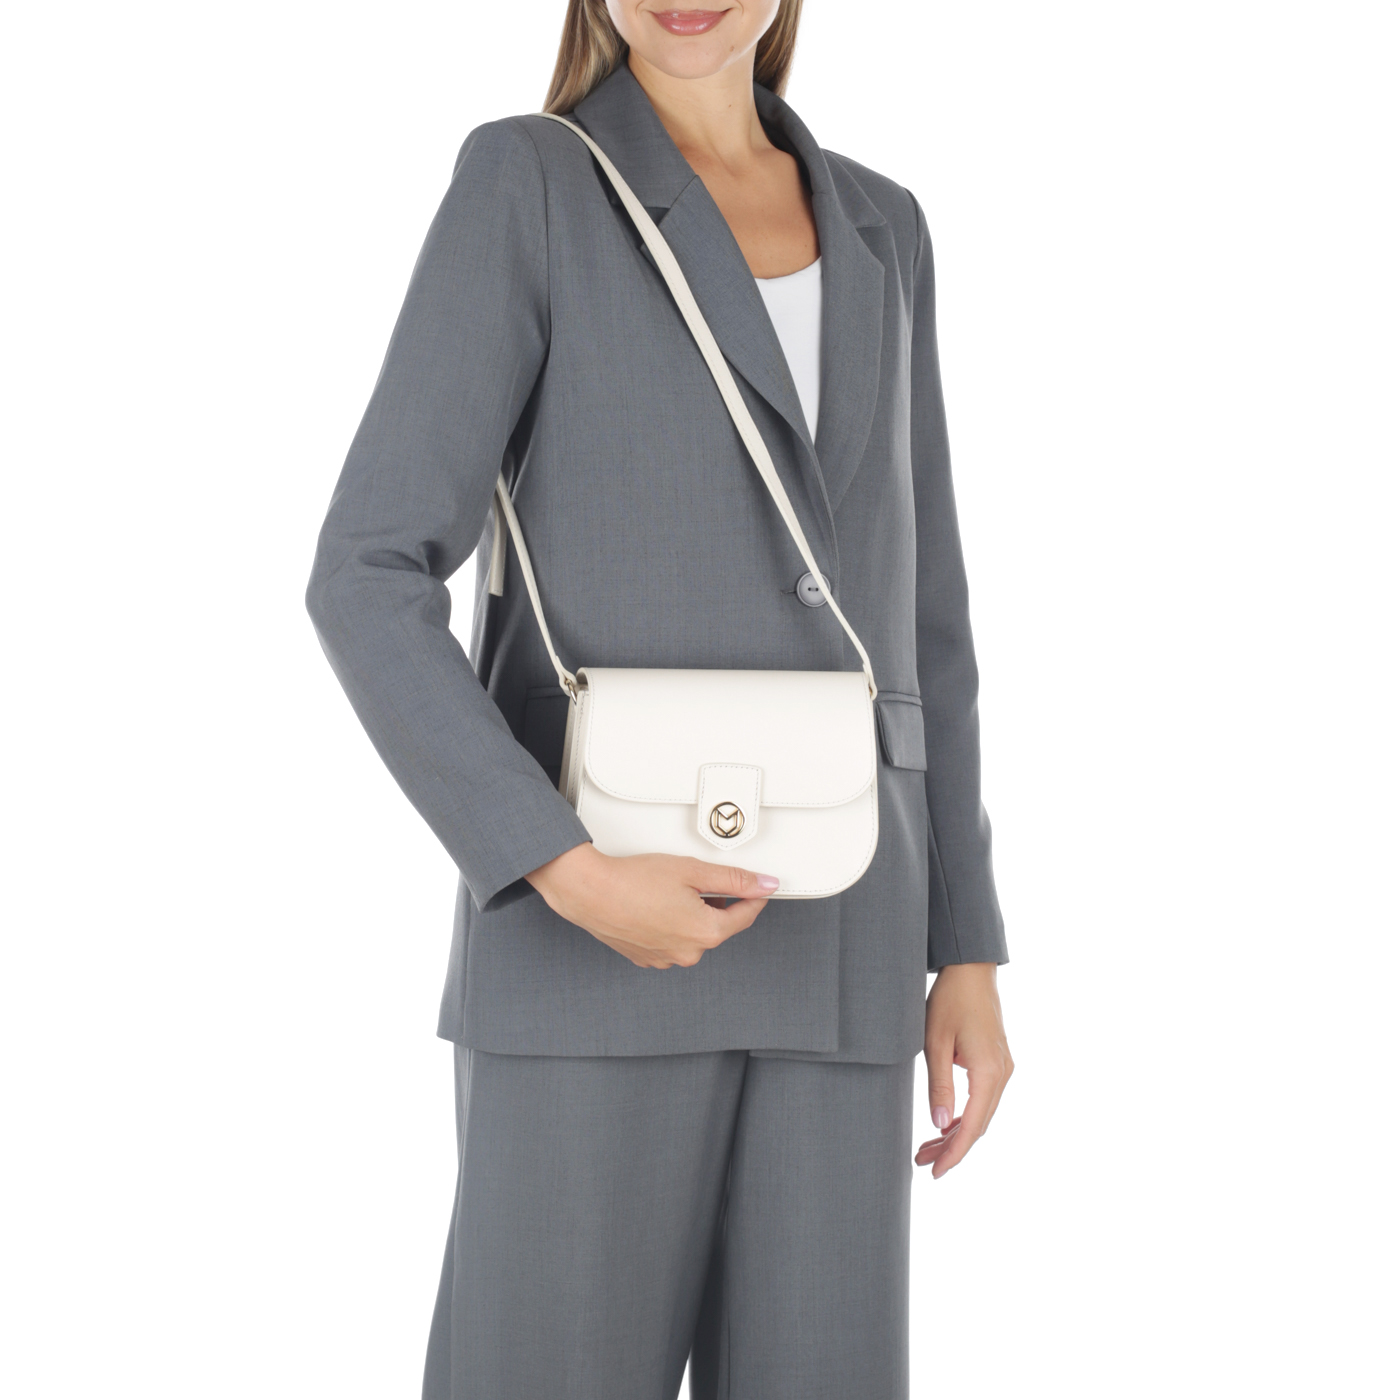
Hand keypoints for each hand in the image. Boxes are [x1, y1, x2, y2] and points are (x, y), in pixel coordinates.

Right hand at [525, 842, 776, 968]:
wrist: (590, 892)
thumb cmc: (634, 880)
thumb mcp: (692, 870)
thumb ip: (734, 879)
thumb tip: (765, 884)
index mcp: (706, 932)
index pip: (746, 916)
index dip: (754, 896)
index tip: (756, 886)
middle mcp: (689, 953)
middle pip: (718, 925)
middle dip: (715, 903)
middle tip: (695, 879)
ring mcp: (666, 959)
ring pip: (693, 934)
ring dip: (691, 915)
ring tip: (668, 890)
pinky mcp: (647, 959)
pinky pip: (670, 941)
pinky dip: (669, 925)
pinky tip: (653, 906)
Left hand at [916, 962, 1012, 1179]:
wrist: (971, 970)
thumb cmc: (950, 1001)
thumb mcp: (935, 1042)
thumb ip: (939, 1085)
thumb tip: (939, 1124)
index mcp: (989, 1072)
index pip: (972, 1126)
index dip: (954, 1153)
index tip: (936, 1172)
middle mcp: (1002, 1074)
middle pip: (979, 1125)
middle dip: (952, 1147)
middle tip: (922, 1162)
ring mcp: (1002, 1068)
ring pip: (981, 1114)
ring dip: (956, 1132)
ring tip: (927, 1148)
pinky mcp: (996, 1062)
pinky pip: (982, 1099)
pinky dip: (964, 1114)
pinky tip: (944, 1123)